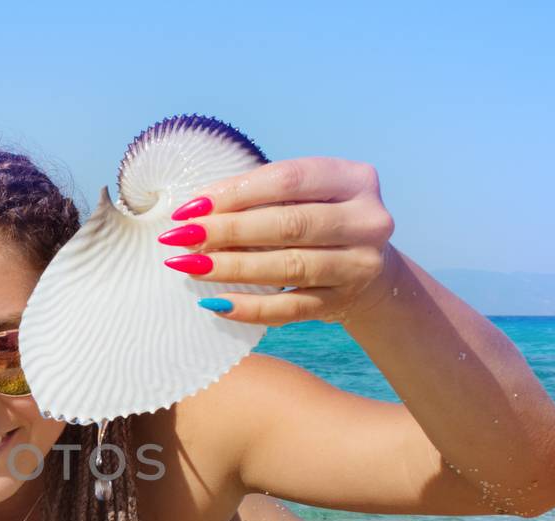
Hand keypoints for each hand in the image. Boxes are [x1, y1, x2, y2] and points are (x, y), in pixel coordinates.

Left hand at [158, 156, 396, 325]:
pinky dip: (251, 308)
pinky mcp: (344, 301)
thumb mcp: (305, 198)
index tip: (192, 206)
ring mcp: (360, 265)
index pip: (288, 179)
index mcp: (355, 180)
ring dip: (233, 267)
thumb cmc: (320, 224)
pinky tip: (216, 304)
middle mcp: (368, 221)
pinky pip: (290, 308)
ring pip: (289, 266)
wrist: (371, 273)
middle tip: (182, 237)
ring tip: (190, 266)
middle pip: (289, 223)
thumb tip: (196, 209)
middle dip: (228, 230)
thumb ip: (260, 196)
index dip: (236, 191)